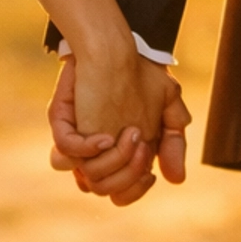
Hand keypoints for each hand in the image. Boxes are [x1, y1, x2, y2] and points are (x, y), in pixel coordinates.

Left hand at [48, 54, 189, 205]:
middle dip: (129, 174)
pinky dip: (86, 149)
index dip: (137, 189)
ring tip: (130, 134)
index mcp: (117, 156)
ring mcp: (78, 142)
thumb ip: (175, 140)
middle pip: (105, 190)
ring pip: (87, 178)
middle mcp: (93, 154)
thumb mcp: (168, 105)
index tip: (151, 173)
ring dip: (114, 162)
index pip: (121, 193)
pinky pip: (67, 151)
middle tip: (142, 143)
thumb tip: (176, 180)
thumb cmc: (140, 74)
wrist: (115, 48)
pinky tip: (105, 136)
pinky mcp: (65, 126)